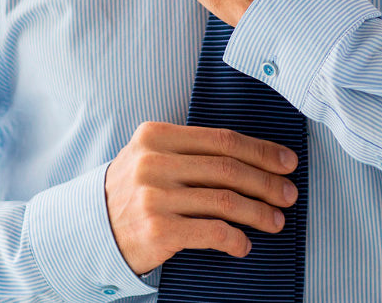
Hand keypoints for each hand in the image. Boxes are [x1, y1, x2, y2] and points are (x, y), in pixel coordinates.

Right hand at [103, 121, 299, 275]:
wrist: (92, 229)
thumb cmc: (134, 192)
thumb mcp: (152, 158)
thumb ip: (192, 151)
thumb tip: (256, 159)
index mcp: (156, 136)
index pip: (222, 140)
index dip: (261, 151)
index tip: (287, 162)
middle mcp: (154, 162)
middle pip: (228, 169)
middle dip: (267, 182)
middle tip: (289, 194)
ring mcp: (154, 196)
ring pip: (225, 201)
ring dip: (259, 212)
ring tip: (276, 220)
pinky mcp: (157, 229)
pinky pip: (212, 232)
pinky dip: (235, 239)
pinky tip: (244, 245)